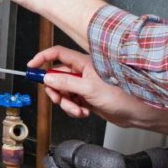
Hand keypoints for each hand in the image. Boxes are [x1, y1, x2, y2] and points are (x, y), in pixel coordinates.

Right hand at [29, 46, 167, 142]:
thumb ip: (66, 82)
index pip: (57, 54)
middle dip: (56, 90)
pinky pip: (71, 102)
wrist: (136, 112)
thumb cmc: (122, 95)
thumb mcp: (88, 88)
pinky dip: (74, 108)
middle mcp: (83, 72)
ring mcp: (85, 85)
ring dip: (67, 103)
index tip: (31, 67)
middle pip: (57, 76)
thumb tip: (48, 77)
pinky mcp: (88, 97)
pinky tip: (84, 111)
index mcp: (83, 62)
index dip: (43, 58)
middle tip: (60, 99)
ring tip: (79, 108)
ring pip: (63, 92)